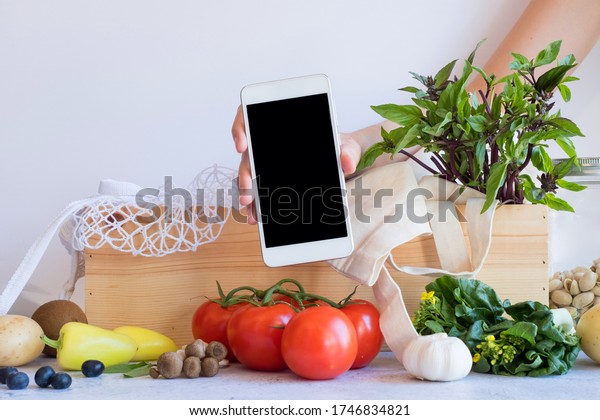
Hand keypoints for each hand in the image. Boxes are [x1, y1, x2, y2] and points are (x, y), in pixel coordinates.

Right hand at [231, 105, 361, 224]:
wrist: (340, 161)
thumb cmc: (339, 147)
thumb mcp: (347, 146)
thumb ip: (348, 151)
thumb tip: (347, 163)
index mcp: (280, 127)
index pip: (248, 117)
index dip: (240, 128)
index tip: (242, 145)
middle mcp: (267, 144)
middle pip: (247, 154)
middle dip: (244, 172)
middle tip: (248, 187)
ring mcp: (266, 163)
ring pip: (248, 175)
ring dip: (246, 191)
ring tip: (249, 206)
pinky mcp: (270, 180)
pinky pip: (256, 191)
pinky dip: (254, 204)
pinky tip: (255, 216)